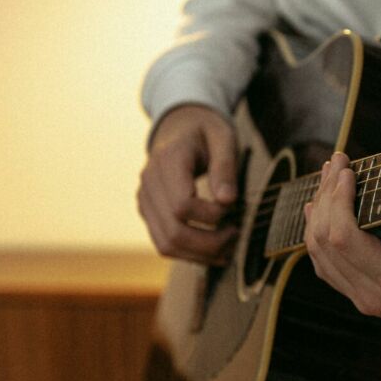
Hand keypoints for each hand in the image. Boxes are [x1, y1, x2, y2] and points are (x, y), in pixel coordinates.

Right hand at [137, 104, 237, 263]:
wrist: (179, 125)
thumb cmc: (206, 131)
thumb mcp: (223, 137)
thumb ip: (225, 166)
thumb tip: (226, 201)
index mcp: (168, 160)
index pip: (182, 204)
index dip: (211, 215)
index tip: (232, 207)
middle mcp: (149, 182)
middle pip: (173, 231)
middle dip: (209, 243)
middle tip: (235, 234)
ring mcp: (145, 199)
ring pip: (166, 244)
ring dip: (200, 255)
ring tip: (228, 248)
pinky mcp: (148, 212)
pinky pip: (164, 243)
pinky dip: (190, 253)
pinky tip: (214, 250)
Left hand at [303, 153, 380, 339]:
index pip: (345, 238)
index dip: (338, 200)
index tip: (347, 170)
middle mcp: (374, 296)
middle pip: (325, 244)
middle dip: (326, 198)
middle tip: (337, 163)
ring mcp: (365, 301)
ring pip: (320, 256)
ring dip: (318, 214)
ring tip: (328, 179)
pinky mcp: (363, 298)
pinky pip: (327, 266)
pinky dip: (319, 236)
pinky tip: (318, 210)